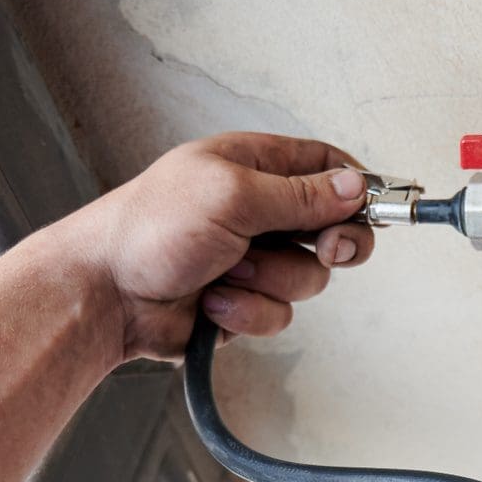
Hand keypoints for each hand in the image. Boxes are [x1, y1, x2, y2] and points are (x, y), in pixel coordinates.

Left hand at [51, 133, 373, 366]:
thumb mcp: (233, 195)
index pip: (327, 166)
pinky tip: (212, 300)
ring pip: (308, 280)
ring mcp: (253, 259)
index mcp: (254, 166)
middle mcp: (258, 211)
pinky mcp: (244, 303)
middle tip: (323, 249)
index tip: (374, 209)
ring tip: (225, 270)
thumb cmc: (147, 229)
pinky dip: (247, 312)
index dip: (357, 187)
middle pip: (333, 229)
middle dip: (329, 245)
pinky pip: (278, 315)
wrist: (106, 293)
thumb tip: (355, 185)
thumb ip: (300, 194)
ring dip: (269, 281)